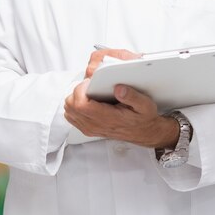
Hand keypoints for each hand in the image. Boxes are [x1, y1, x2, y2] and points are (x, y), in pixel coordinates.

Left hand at [64, 48, 179, 148]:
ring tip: (89, 92)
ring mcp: (90, 128)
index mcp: (107, 118)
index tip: (90, 82)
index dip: (80, 90)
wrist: (144, 132)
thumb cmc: (143, 118)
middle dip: (77, 92)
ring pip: (69, 112)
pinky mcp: (88, 129)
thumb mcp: (145, 105)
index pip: (80, 105)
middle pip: (71, 107)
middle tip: (90, 85)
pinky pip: (72, 117)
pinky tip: (88, 100)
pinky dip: (75, 106)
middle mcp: (95, 125)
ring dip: (75, 98)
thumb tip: (119, 88)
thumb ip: (133, 96)